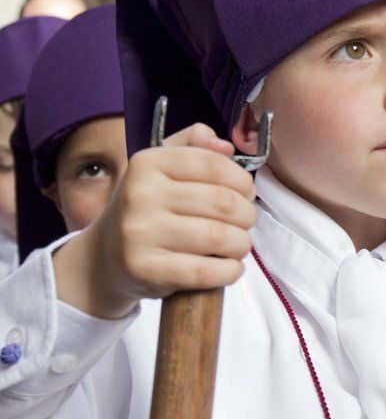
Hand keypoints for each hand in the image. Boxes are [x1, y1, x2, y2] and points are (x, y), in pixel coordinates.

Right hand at [53, 124, 256, 318]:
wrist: (105, 256)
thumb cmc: (149, 208)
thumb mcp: (163, 167)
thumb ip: (196, 146)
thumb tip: (226, 147)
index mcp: (148, 163)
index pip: (214, 165)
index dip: (242, 181)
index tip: (246, 193)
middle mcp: (140, 194)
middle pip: (223, 202)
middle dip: (247, 215)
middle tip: (244, 223)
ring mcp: (139, 233)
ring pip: (220, 238)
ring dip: (241, 244)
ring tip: (238, 245)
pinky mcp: (144, 269)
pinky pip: (206, 272)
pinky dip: (229, 271)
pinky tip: (229, 267)